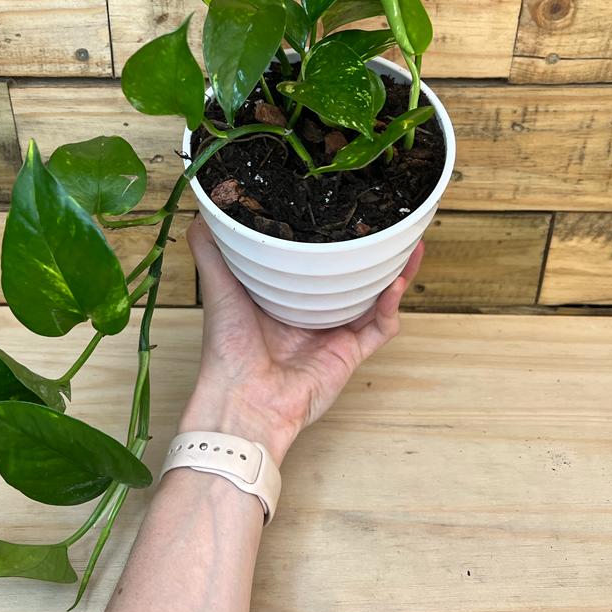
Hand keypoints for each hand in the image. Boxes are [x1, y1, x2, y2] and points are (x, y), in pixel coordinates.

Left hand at [179, 216, 423, 464]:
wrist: (243, 401)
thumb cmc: (227, 348)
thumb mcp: (218, 287)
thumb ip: (212, 250)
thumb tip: (201, 210)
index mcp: (283, 296)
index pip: (314, 261)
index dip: (330, 239)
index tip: (341, 210)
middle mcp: (312, 313)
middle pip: (350, 278)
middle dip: (372, 253)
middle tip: (388, 224)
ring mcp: (334, 334)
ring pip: (376, 298)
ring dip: (394, 273)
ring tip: (410, 244)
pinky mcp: (350, 354)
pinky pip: (380, 328)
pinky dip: (392, 306)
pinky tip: (395, 283)